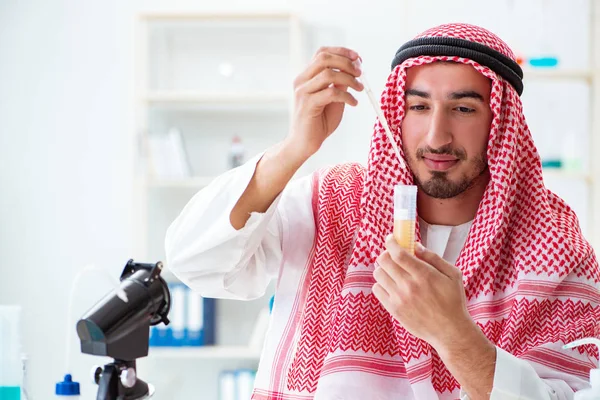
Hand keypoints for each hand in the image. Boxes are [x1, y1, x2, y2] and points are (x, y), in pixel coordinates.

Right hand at [287, 47, 363, 158]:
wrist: (304, 144)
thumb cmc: (318, 122)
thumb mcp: (333, 99)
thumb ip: (339, 84)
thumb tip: (353, 69)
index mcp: (306, 76)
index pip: (322, 53)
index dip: (341, 51)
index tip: (357, 58)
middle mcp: (301, 81)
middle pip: (324, 58)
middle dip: (346, 62)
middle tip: (360, 72)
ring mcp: (303, 92)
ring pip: (328, 74)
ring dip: (349, 79)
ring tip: (360, 89)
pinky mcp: (308, 105)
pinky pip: (331, 93)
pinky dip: (346, 96)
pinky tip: (353, 103)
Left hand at [373, 235, 475, 350]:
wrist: (450, 331)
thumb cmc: (454, 301)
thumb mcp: (452, 275)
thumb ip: (433, 258)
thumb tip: (415, 246)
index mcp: (423, 275)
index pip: (398, 253)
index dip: (391, 242)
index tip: (391, 239)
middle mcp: (408, 286)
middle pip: (384, 261)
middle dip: (386, 253)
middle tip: (392, 255)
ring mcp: (399, 299)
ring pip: (378, 274)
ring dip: (383, 268)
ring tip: (392, 271)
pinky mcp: (393, 310)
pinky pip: (377, 289)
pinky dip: (381, 283)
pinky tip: (391, 285)